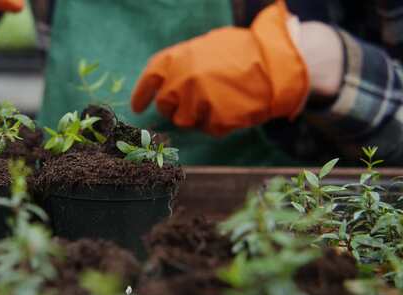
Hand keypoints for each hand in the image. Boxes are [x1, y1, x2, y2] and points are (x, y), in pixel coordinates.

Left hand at [131, 0, 309, 136]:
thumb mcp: (207, 45)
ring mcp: (199, 101)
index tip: (138, 107)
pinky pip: (210, 128)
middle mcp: (182, 80)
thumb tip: (167, 83)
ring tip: (220, 99)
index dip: (141, 95)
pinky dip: (220, 122)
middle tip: (193, 102)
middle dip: (175, 107)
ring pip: (186, 121)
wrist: (278, 62)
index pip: (150, 79)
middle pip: (165, 106)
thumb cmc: (243, 52)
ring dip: (199, 115)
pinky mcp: (217, 120)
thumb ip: (184, 63)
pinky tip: (233, 107)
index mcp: (177, 58)